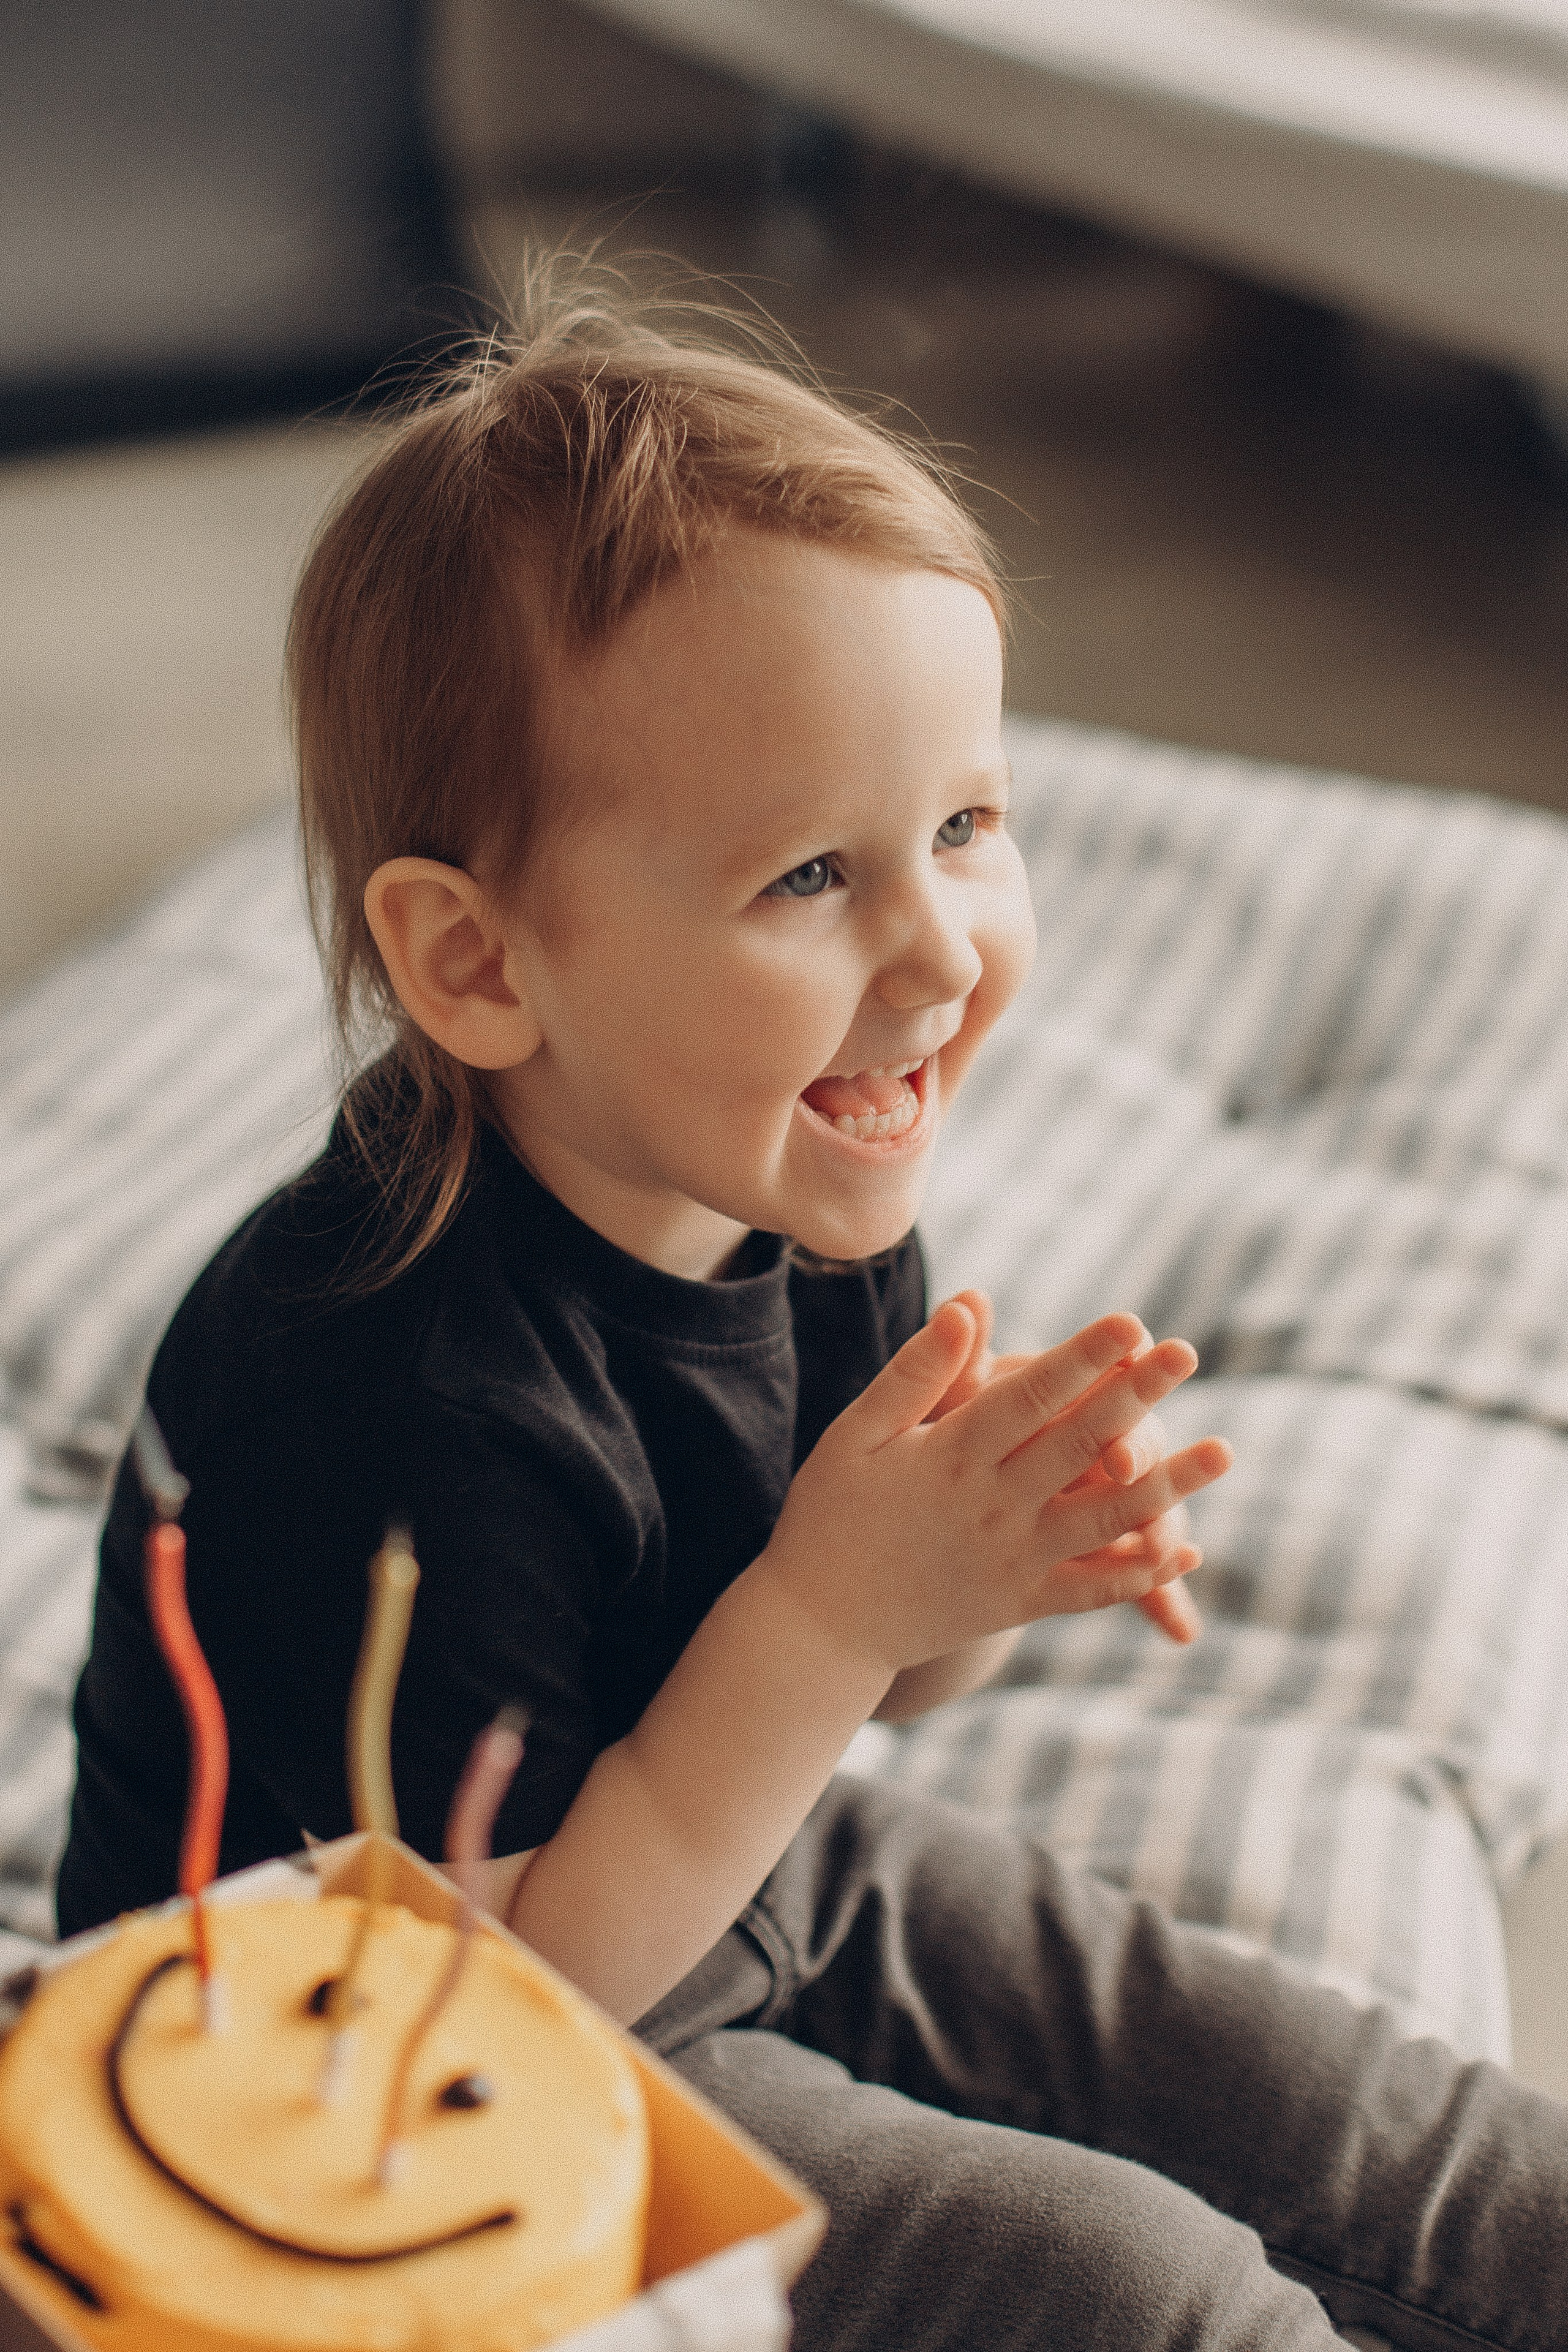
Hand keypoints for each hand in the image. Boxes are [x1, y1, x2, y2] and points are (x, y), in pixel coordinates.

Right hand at [759, 1296, 1231, 1675]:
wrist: (821, 1625)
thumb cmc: (834, 1513)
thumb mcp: (858, 1434)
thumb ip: (920, 1372)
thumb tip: (973, 1302)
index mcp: (949, 1458)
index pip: (1028, 1397)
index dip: (1082, 1358)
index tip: (1130, 1322)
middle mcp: (990, 1508)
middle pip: (1077, 1444)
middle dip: (1136, 1396)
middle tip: (1186, 1352)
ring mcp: (1012, 1561)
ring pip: (1104, 1520)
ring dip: (1169, 1486)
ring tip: (1225, 1450)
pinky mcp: (1021, 1604)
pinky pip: (1092, 1590)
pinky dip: (1140, 1573)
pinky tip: (1185, 1546)